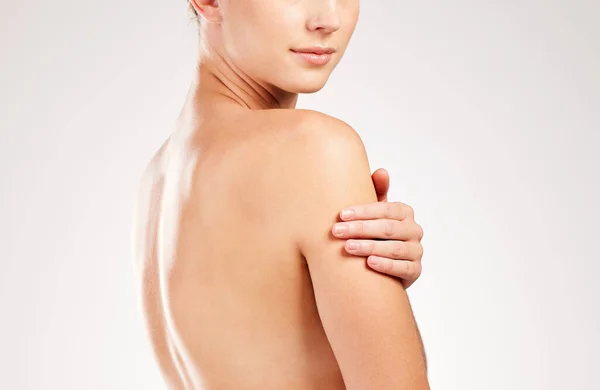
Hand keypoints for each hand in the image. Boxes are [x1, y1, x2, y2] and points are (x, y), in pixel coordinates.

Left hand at [332, 168, 423, 288]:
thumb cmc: (374, 233)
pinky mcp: (415, 271)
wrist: (382, 267)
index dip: (363, 212)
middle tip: (337, 231)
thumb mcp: (373, 213)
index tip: (341, 215)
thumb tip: (381, 171)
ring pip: (394, 248)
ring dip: (369, 247)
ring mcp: (416, 251)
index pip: (385, 209)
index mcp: (404, 212)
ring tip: (348, 247)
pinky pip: (402, 268)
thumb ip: (376, 192)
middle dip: (360, 229)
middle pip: (387, 228)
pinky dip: (386, 265)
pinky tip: (369, 263)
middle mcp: (414, 230)